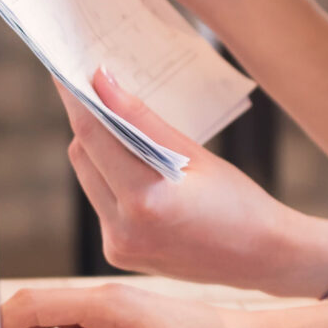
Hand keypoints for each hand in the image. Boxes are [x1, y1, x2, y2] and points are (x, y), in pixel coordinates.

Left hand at [63, 68, 327, 295]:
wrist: (263, 257)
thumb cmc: (239, 202)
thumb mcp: (196, 154)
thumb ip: (142, 118)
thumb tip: (102, 81)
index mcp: (146, 200)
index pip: (92, 135)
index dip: (74, 98)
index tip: (64, 70)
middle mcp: (123, 228)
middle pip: (82, 156)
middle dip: (90, 123)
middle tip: (102, 94)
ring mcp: (118, 246)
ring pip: (87, 178)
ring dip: (99, 151)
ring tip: (129, 135)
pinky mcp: (118, 253)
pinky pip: (100, 202)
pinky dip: (112, 180)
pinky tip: (141, 173)